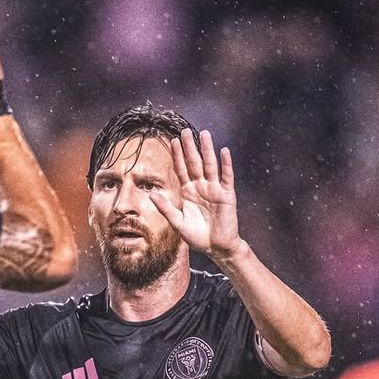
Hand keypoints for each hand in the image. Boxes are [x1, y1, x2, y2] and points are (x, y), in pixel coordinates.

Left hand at [149, 129, 242, 259]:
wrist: (216, 248)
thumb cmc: (197, 236)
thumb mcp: (178, 223)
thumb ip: (166, 208)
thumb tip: (151, 194)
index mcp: (188, 193)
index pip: (182, 170)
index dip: (177, 156)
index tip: (172, 141)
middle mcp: (201, 187)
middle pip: (194, 163)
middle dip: (190, 148)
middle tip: (185, 131)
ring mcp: (215, 190)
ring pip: (210, 165)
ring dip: (207, 150)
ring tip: (204, 134)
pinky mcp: (227, 195)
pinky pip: (226, 177)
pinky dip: (226, 164)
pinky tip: (223, 151)